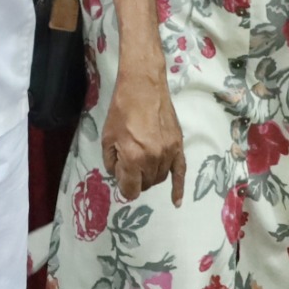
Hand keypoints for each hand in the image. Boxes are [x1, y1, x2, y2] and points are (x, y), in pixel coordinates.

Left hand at [100, 67, 185, 205]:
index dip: (123, 187)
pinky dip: (179, 188)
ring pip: (160, 179)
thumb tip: (118, 175)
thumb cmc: (121, 110)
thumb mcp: (107, 136)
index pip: (130, 189)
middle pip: (145, 185)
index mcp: (133, 158)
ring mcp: (169, 153)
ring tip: (141, 165)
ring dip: (149, 177)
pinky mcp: (178, 146)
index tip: (121, 178)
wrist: (143, 87)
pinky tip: (177, 201)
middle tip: (128, 166)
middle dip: (135, 180)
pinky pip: (180, 173)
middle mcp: (153, 159)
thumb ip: (111, 161)